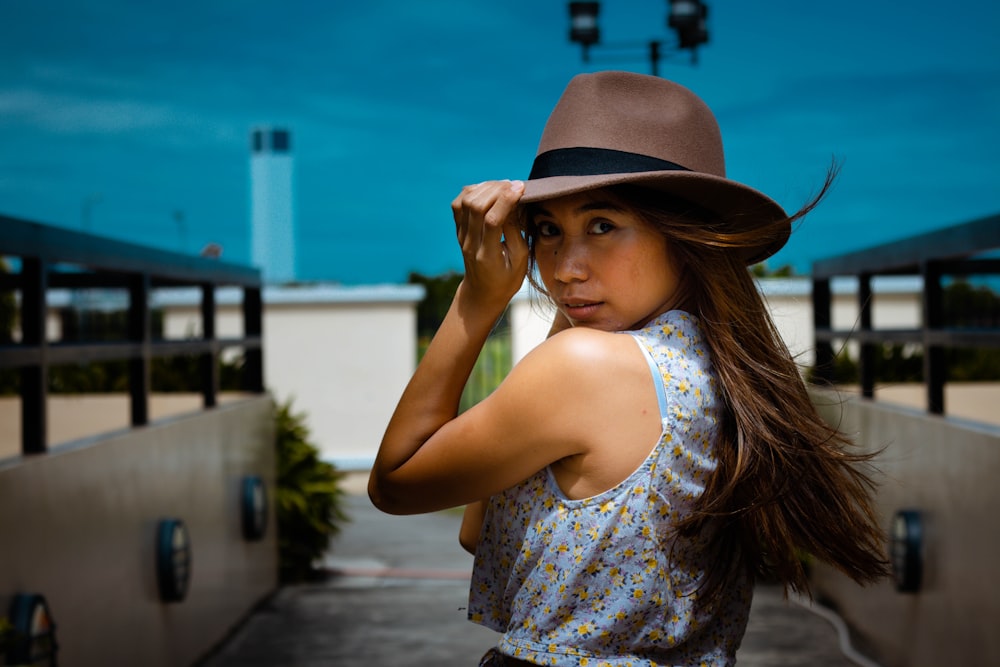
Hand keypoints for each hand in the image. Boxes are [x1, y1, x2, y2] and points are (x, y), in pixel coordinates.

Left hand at [451, 180, 528, 309]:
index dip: (506, 200)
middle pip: (475, 206)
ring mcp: (461, 236)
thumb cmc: (506, 280)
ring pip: (464, 201)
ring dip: (484, 188)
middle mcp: (469, 244)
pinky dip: (472, 191)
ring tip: (503, 185)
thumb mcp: (520, 260)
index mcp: (487, 255)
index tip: (521, 188)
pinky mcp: (458, 231)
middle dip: (496, 189)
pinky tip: (488, 189)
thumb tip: (513, 203)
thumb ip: (516, 232)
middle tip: (514, 184)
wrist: (482, 293)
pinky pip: (458, 204)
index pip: (492, 221)